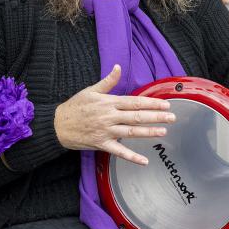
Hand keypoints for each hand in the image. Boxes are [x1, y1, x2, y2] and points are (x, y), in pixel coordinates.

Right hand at [54, 65, 176, 165]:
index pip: (135, 102)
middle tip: (172, 117)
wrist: (56, 126)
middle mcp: (110, 117)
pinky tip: (144, 160)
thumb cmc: (74, 107)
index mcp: (109, 102)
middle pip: (137, 116)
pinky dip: (132, 157)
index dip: (151, 103)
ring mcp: (106, 131)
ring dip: (148, 133)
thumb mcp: (90, 90)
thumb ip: (107, 81)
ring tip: (163, 132)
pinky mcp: (101, 144)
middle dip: (156, 117)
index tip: (165, 104)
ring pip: (131, 132)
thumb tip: (118, 67)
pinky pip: (119, 152)